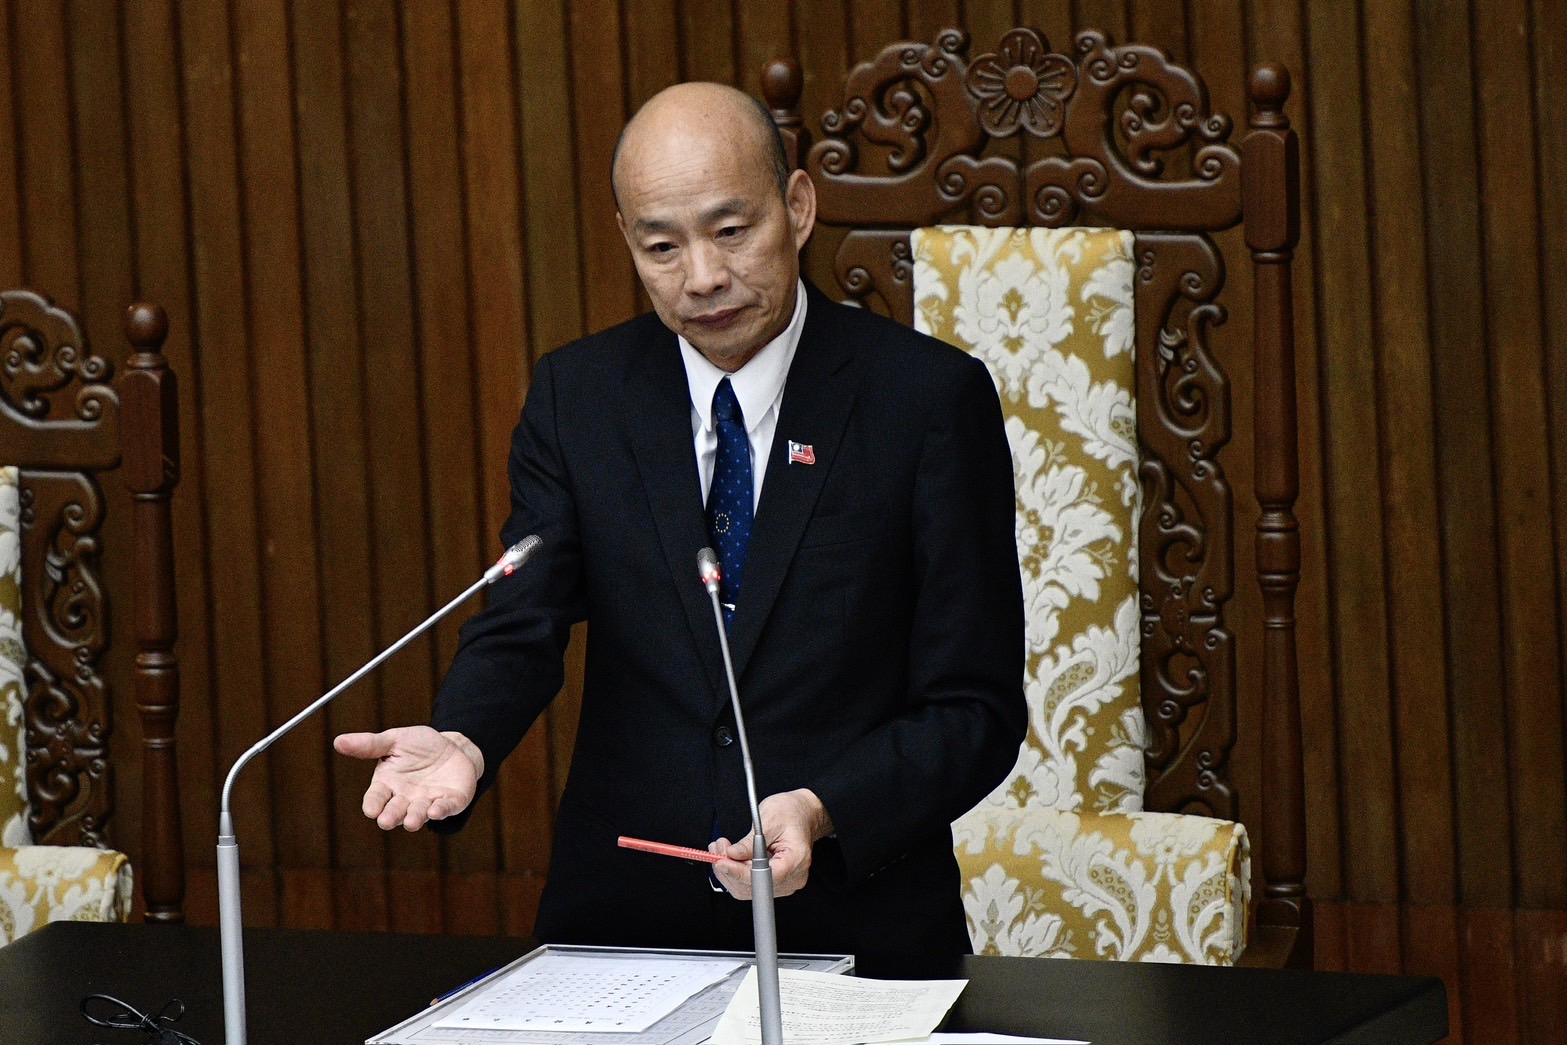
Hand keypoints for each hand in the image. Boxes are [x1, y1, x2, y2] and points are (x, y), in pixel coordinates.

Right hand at [332, 726, 483, 830]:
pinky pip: (444, 808)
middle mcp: (405, 798)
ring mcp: (427, 802)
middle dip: (391, 816)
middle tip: (386, 821)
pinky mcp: (450, 802)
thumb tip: (338, 741)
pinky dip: (440, 811)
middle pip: (395, 811)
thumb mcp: (395, 740)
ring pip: (417, 814)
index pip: (376, 798)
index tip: (370, 809)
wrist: (453, 747)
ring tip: (410, 822)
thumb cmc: (419, 746)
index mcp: (388, 784)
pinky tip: (435, 811)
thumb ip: (369, 744)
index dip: (373, 804)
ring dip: (414, 818)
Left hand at [710, 788, 833, 898]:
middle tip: (718, 849)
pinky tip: (728, 858)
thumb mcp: (769, 819)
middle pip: (754, 887)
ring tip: (720, 850)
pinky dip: (736, 873)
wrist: (802, 814)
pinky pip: (751, 885)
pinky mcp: (776, 882)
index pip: (765, 876)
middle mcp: (793, 877)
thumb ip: (749, 842)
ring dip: (730, 872)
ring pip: (749, 889)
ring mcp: (785, 882)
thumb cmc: (791, 812)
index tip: (722, 861)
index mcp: (796, 860)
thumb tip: (731, 854)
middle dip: (730, 869)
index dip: (740, 872)